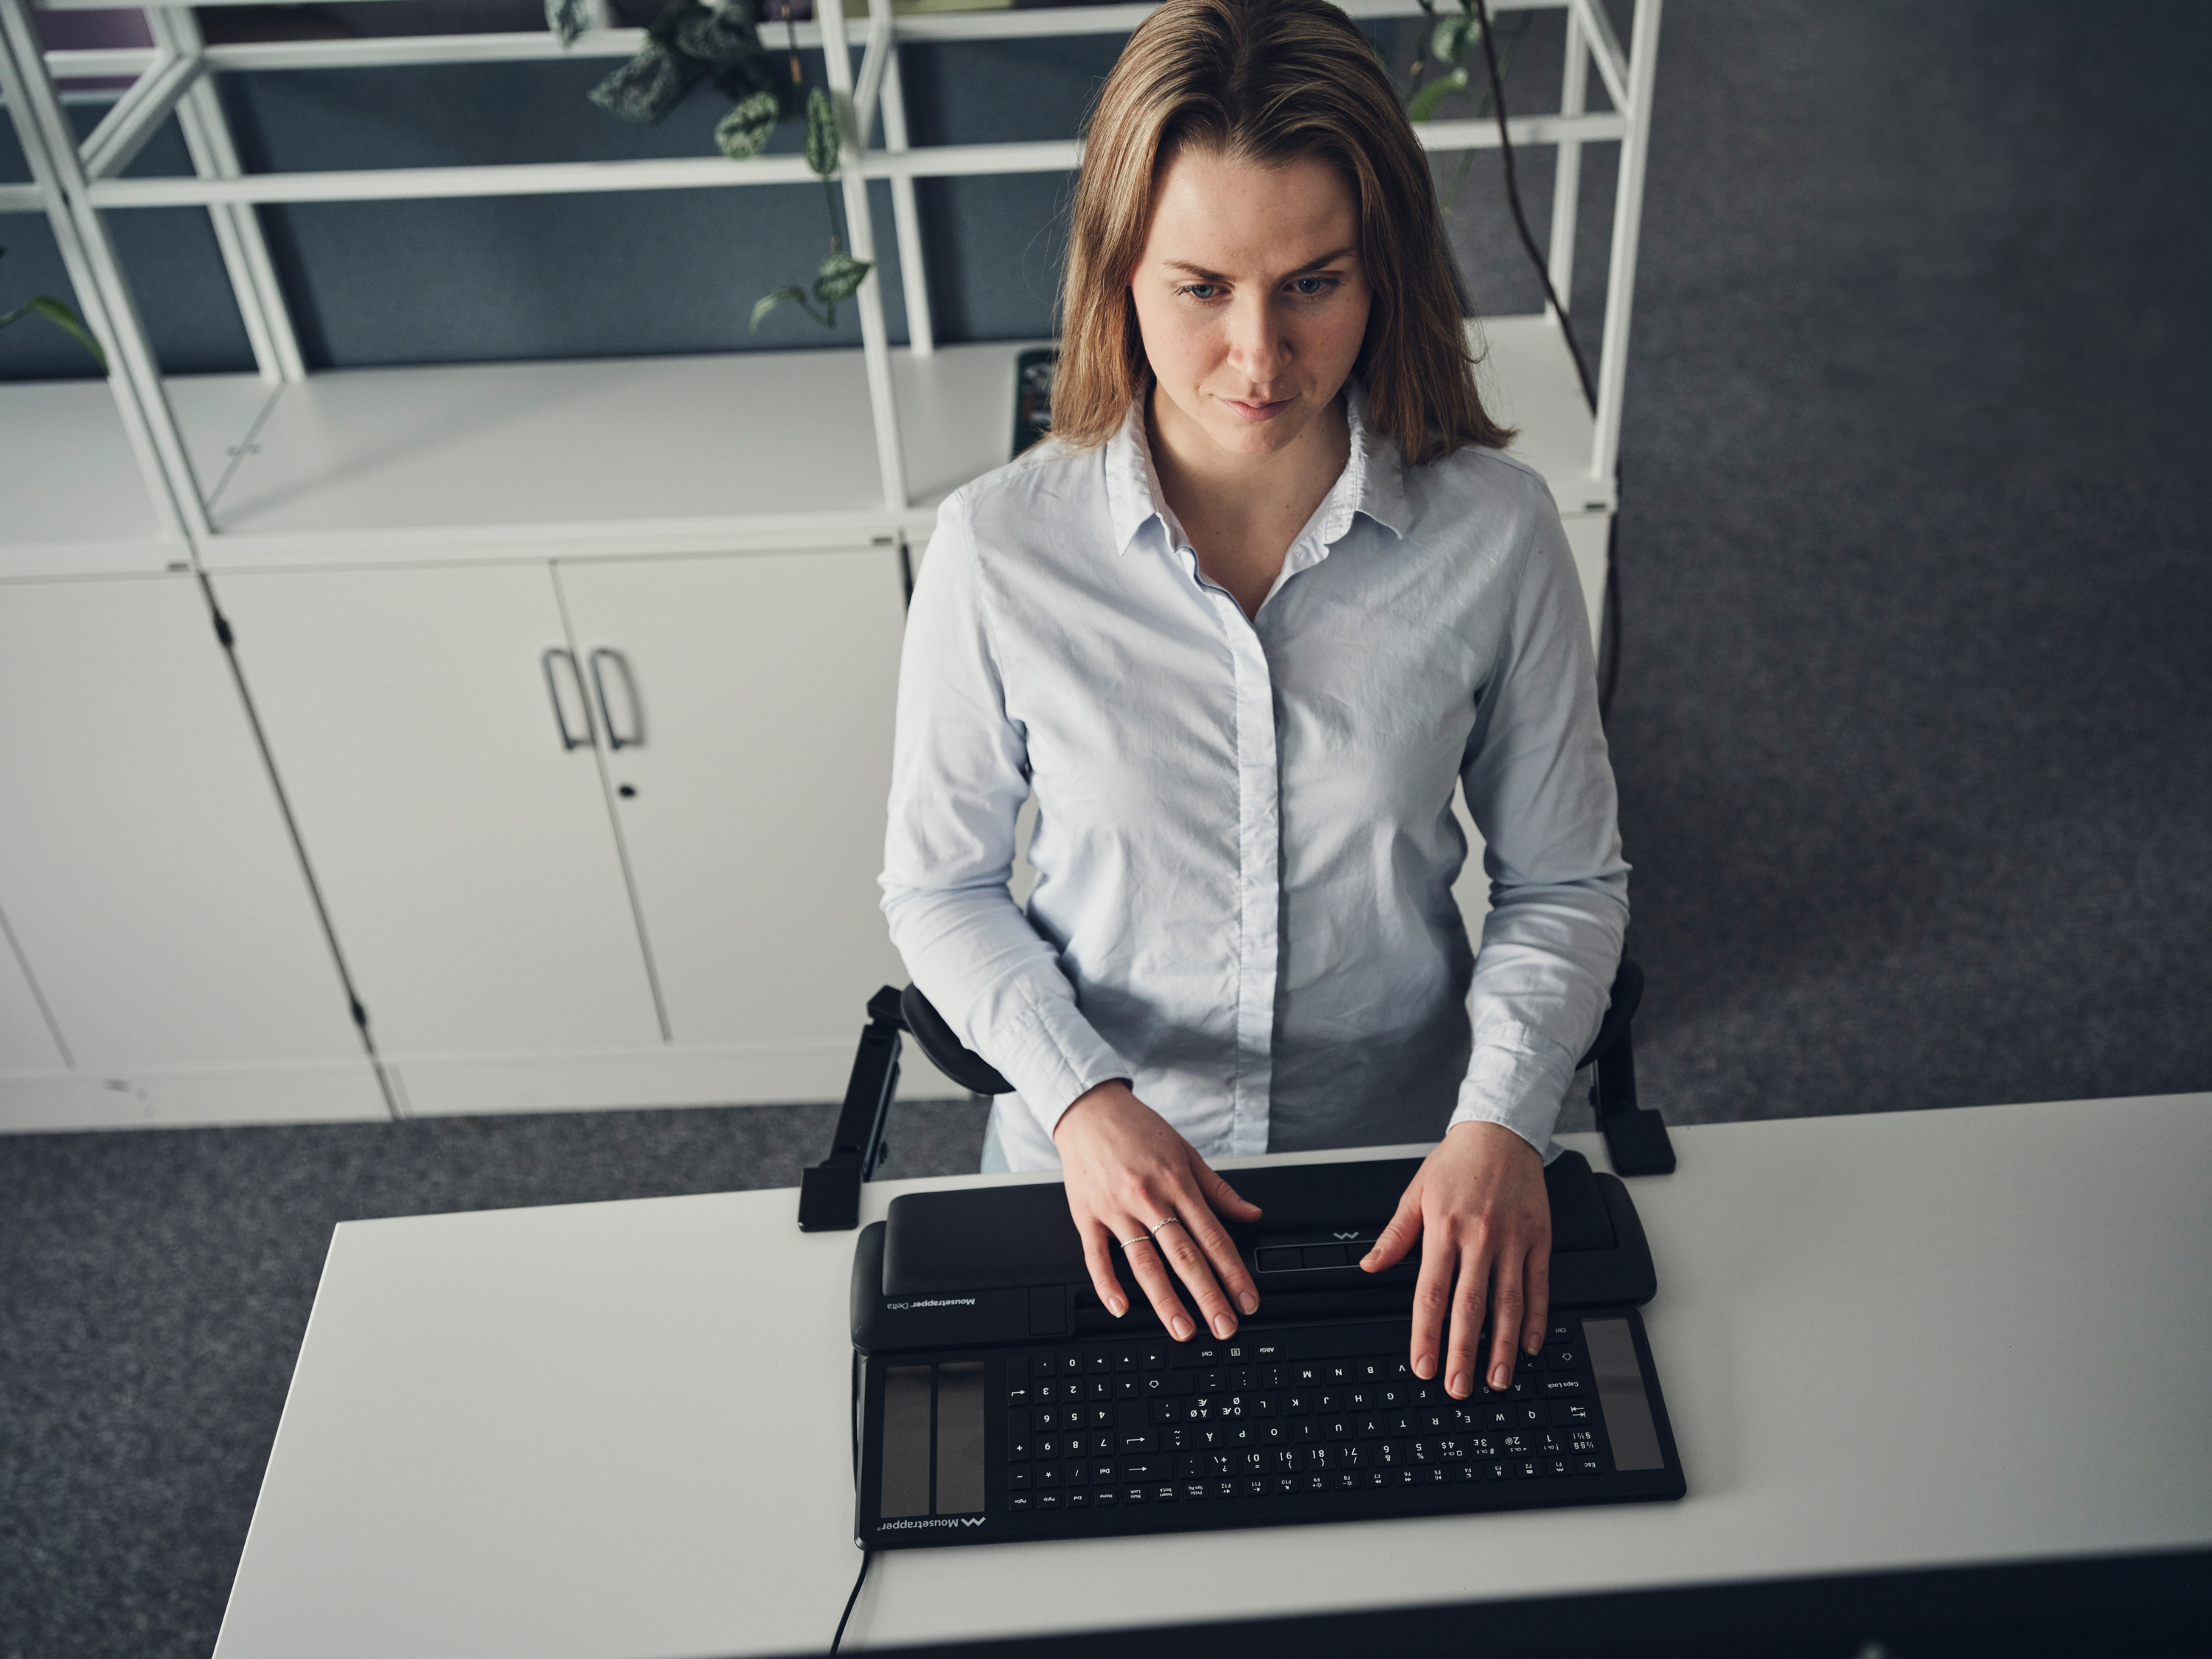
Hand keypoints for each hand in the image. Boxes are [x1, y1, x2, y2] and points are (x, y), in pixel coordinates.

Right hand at [1052, 1080, 1262, 1341]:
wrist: (1089, 1109)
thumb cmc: (1138, 1128)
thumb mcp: (1186, 1152)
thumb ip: (1218, 1189)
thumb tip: (1251, 1214)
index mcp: (1177, 1183)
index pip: (1213, 1237)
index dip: (1233, 1272)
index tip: (1247, 1299)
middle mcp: (1149, 1198)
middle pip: (1184, 1255)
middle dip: (1207, 1295)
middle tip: (1223, 1327)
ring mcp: (1116, 1209)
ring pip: (1144, 1262)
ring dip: (1165, 1300)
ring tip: (1182, 1329)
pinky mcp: (1088, 1215)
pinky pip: (1097, 1256)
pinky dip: (1107, 1284)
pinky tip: (1121, 1308)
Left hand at [1360, 1121, 1550, 1397]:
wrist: (1501, 1132)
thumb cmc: (1456, 1163)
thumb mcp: (1415, 1193)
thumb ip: (1395, 1236)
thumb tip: (1370, 1266)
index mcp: (1444, 1228)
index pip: (1432, 1292)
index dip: (1427, 1334)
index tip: (1424, 1365)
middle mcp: (1480, 1237)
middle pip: (1470, 1305)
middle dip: (1464, 1351)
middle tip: (1459, 1387)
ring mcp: (1513, 1240)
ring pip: (1508, 1302)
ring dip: (1502, 1346)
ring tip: (1496, 1379)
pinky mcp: (1540, 1239)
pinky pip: (1538, 1286)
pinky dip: (1535, 1318)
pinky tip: (1529, 1345)